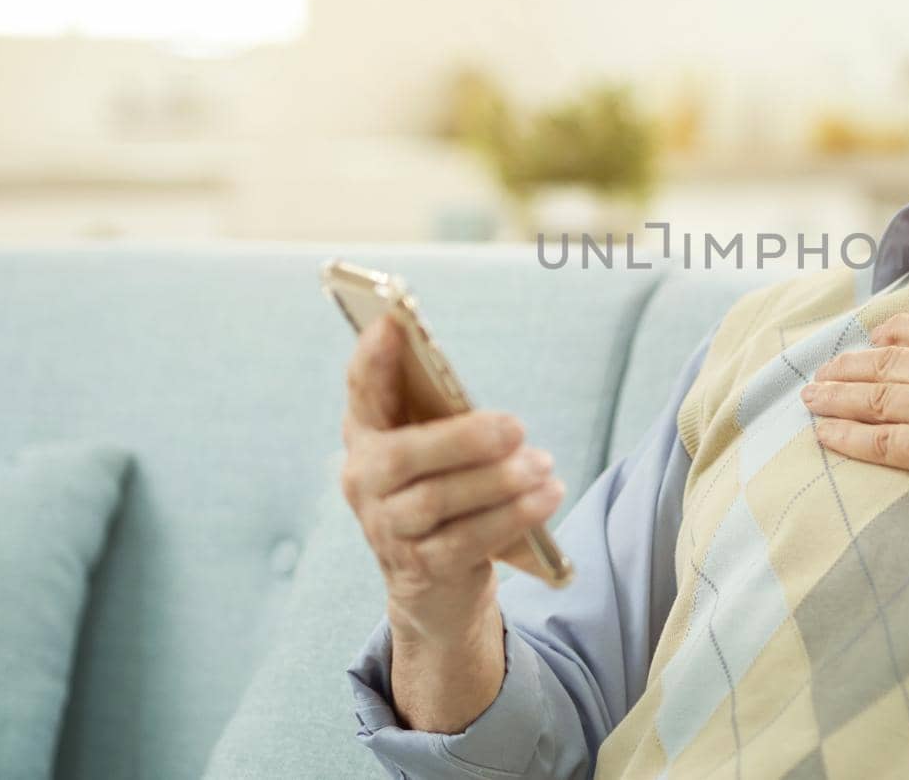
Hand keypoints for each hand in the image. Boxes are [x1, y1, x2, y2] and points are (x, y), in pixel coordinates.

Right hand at [339, 315, 565, 644]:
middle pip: (404, 455)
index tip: (392, 324)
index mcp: (368, 436)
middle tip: (517, 426)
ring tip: (543, 465)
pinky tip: (547, 497)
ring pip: (437, 500)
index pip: (361, 392)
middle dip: (464, 439)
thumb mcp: (440, 452)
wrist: (436, 583)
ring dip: (498, 480)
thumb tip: (501, 423)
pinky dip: (512, 516)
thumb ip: (449, 422)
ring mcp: (387, 529)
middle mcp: (365, 481)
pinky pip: (467, 540)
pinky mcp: (420, 569)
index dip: (373, 360)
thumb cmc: (445, 491)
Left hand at [803, 266, 908, 507]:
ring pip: (877, 398)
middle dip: (854, 367)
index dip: (900, 332)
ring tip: (810, 397)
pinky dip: (848, 437)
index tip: (878, 335)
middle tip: (825, 371)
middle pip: (891, 363)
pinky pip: (883, 442)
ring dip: (839, 397)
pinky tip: (823, 435)